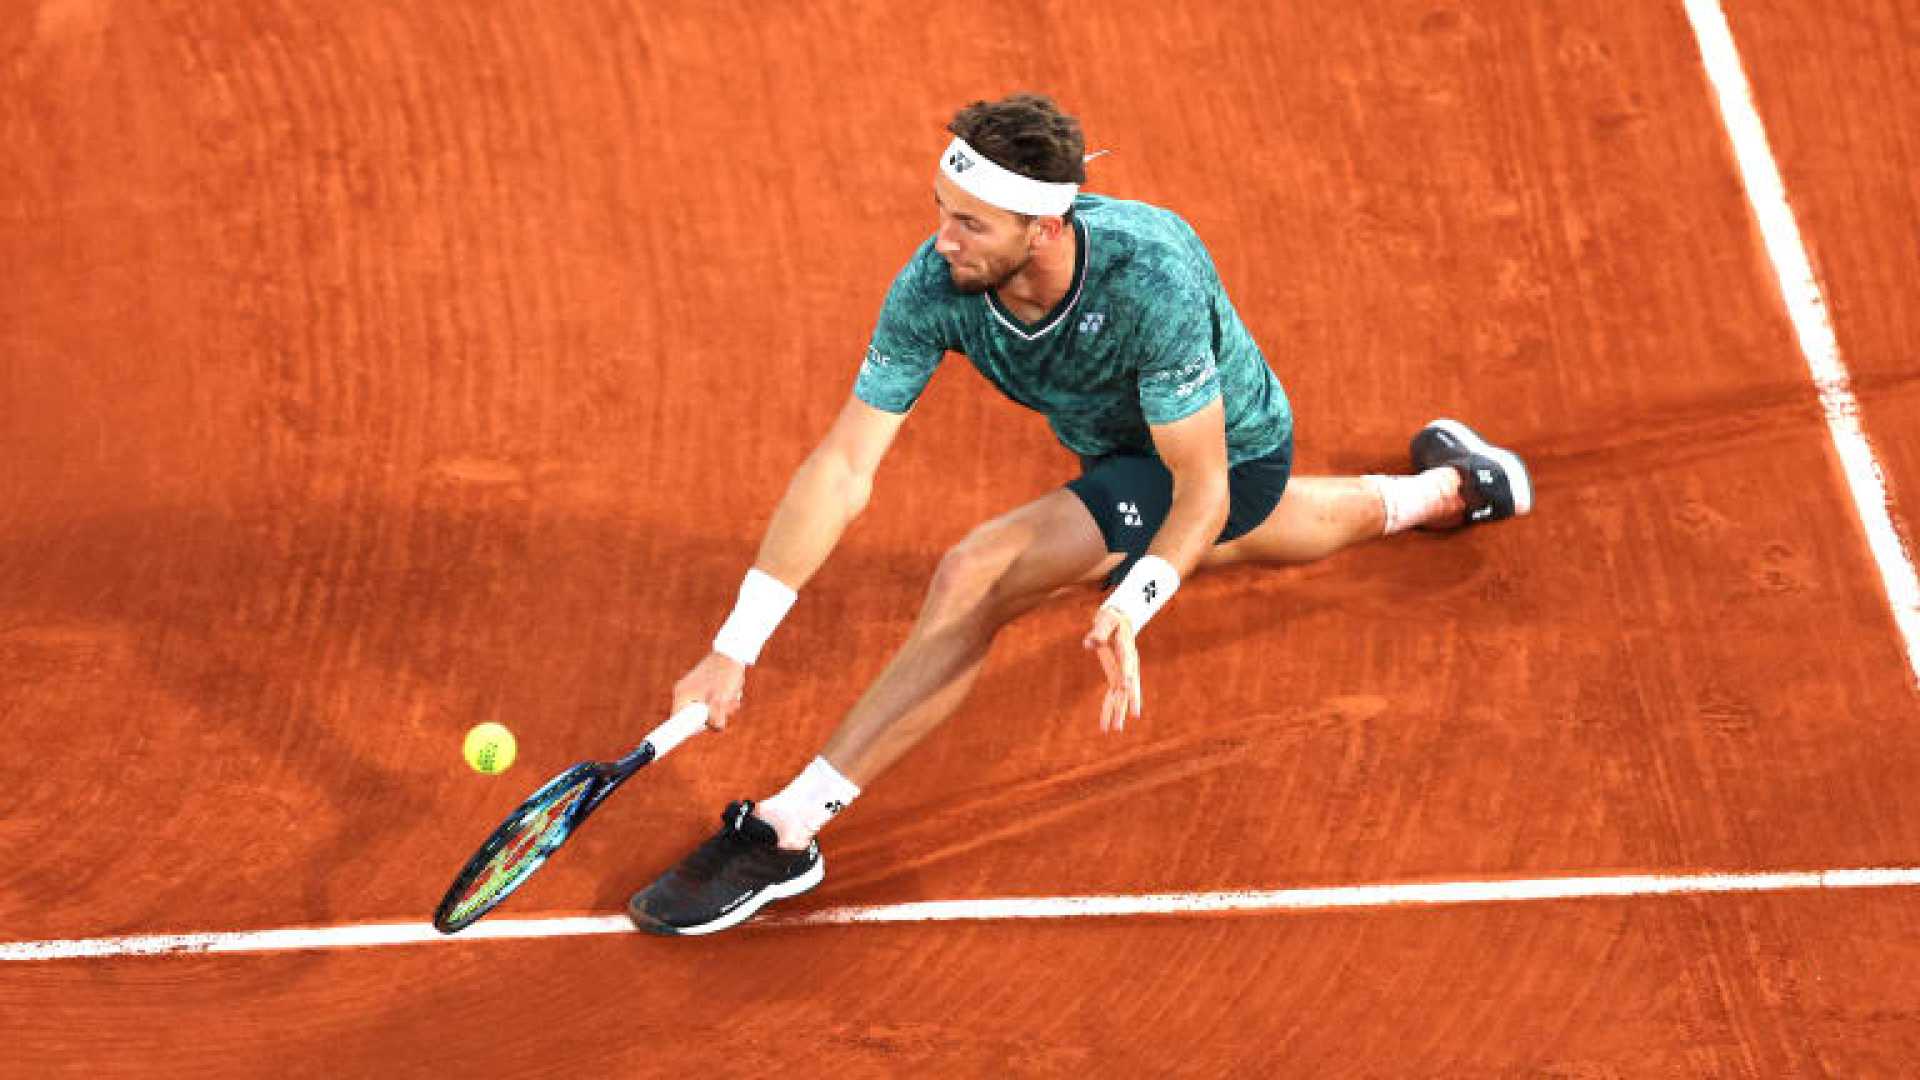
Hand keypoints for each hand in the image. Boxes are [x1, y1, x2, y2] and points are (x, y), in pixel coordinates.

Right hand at [671, 651, 748, 731]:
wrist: (732, 653)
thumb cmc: (724, 674)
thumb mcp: (720, 701)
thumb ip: (716, 719)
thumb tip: (715, 727)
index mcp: (681, 696)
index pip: (677, 722)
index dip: (691, 728)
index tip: (704, 725)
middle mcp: (684, 693)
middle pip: (696, 718)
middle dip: (714, 716)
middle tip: (727, 706)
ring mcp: (694, 690)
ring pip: (708, 710)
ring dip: (723, 708)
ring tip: (732, 696)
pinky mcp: (704, 687)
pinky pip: (713, 702)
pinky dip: (724, 700)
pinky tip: (732, 691)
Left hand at [1082, 605, 1140, 732]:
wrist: (1120, 619)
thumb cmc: (1112, 619)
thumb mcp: (1106, 620)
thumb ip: (1099, 631)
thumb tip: (1088, 643)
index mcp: (1127, 650)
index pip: (1127, 665)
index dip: (1127, 676)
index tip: (1127, 686)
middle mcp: (1129, 665)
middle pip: (1127, 687)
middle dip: (1123, 705)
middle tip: (1119, 724)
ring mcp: (1125, 671)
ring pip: (1122, 694)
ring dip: (1118, 710)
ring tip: (1115, 729)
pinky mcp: (1119, 674)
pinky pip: (1115, 692)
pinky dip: (1112, 704)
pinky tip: (1111, 718)